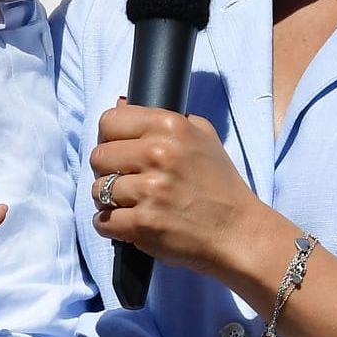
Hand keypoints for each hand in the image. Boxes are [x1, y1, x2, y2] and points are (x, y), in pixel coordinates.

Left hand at [89, 102, 267, 273]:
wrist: (238, 232)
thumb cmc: (220, 185)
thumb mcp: (203, 136)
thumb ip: (163, 117)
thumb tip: (122, 104)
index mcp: (171, 126)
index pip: (110, 120)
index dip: (109, 137)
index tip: (118, 151)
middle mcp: (159, 153)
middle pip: (98, 155)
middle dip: (106, 170)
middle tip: (125, 180)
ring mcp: (151, 190)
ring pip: (97, 190)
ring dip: (108, 200)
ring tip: (130, 204)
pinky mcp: (144, 223)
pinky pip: (103, 220)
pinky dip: (110, 225)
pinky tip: (128, 224)